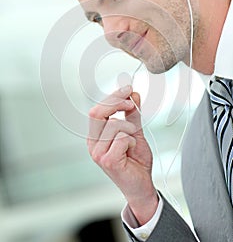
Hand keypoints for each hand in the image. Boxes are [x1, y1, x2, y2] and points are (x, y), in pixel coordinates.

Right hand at [87, 85, 158, 224]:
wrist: (142, 185)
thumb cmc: (135, 160)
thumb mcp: (135, 132)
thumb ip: (133, 114)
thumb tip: (133, 93)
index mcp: (96, 135)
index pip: (97, 109)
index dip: (113, 97)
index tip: (128, 89)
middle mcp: (93, 143)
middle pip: (98, 112)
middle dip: (117, 103)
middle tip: (132, 102)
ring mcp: (97, 153)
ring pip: (114, 124)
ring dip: (130, 129)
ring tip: (133, 141)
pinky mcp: (107, 160)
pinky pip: (121, 138)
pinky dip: (132, 141)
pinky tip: (132, 151)